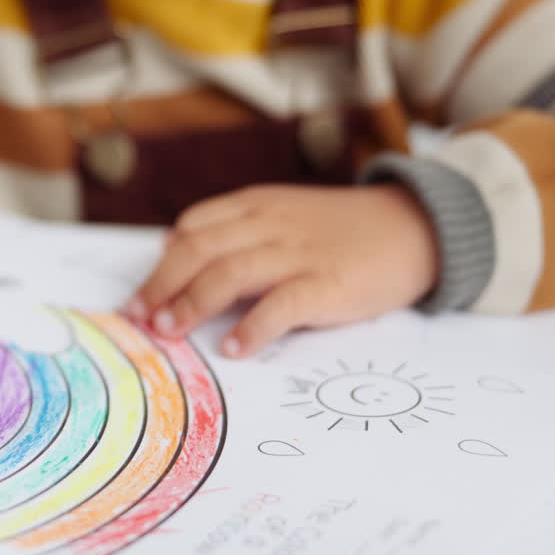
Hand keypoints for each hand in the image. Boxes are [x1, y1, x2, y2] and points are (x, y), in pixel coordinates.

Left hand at [126, 184, 438, 357]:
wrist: (415, 227)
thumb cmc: (342, 230)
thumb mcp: (283, 213)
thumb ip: (233, 228)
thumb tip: (174, 246)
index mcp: (257, 206)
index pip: (194, 228)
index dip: (161, 262)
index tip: (139, 296)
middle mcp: (271, 224)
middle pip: (199, 250)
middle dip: (162, 285)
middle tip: (140, 318)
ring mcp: (298, 253)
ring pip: (229, 274)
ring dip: (192, 304)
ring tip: (169, 332)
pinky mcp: (327, 283)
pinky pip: (281, 306)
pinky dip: (252, 328)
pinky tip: (233, 348)